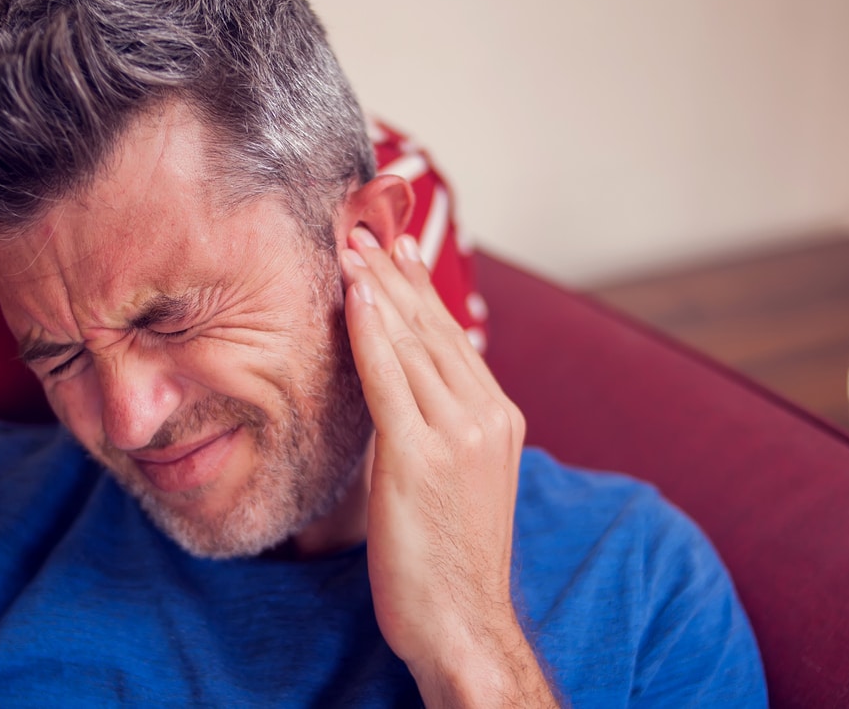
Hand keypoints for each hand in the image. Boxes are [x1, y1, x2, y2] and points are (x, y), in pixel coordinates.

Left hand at [340, 228, 555, 706]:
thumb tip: (395, 387)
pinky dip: (372, 331)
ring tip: (350, 245)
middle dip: (395, 273)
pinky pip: (391, 379)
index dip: (418, 288)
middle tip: (363, 227)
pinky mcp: (424, 457)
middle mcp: (488, 416)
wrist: (461, 622)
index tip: (395, 248)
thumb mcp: (451, 477)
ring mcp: (460, 435)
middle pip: (432, 329)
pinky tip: (354, 294)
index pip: (450, 337)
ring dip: (378, 288)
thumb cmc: (446, 556)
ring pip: (413, 344)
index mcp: (498, 418)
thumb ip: (432, 425)